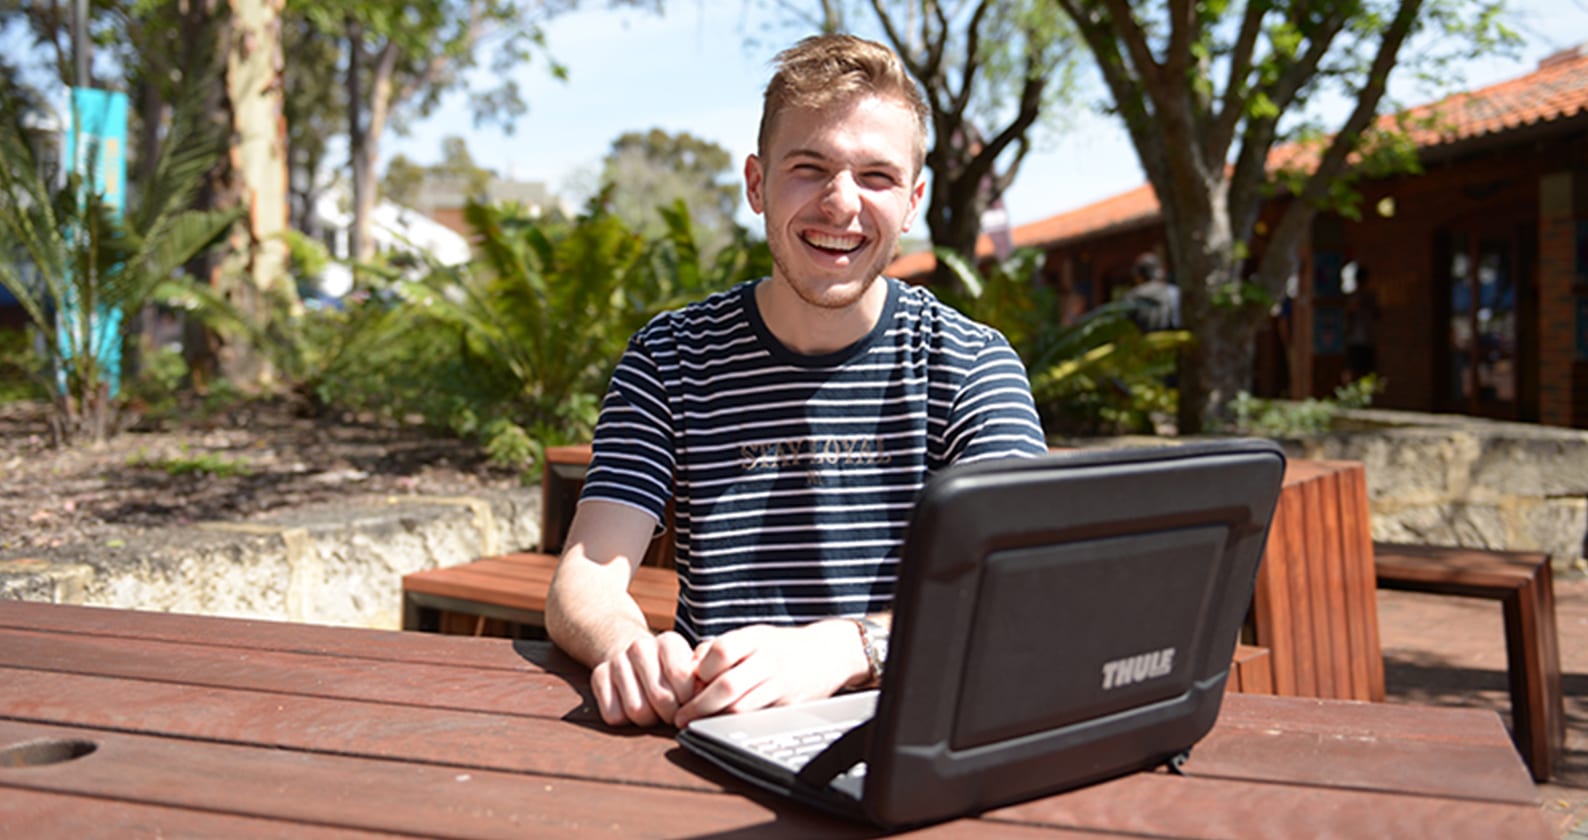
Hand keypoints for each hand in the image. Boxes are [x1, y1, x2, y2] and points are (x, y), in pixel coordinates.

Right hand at [589, 631, 697, 726]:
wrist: (626, 648)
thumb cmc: (666, 666)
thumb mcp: (690, 666)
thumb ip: (703, 681)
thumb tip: (711, 699)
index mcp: (668, 642)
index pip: (682, 678)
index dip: (690, 700)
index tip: (691, 705)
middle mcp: (640, 647)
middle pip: (660, 698)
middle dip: (671, 715)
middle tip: (673, 715)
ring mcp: (617, 661)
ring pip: (636, 710)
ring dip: (649, 720)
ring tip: (654, 711)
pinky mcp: (598, 677)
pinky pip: (613, 715)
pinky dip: (625, 720)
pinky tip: (632, 708)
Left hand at [674, 620, 867, 728]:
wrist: (829, 654)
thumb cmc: (780, 647)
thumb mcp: (752, 636)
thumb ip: (720, 648)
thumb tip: (688, 667)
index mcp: (755, 638)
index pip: (720, 650)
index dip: (700, 669)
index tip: (690, 682)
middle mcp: (768, 660)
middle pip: (727, 685)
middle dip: (699, 705)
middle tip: (682, 718)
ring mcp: (780, 684)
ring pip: (740, 708)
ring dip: (714, 719)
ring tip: (698, 724)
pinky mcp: (789, 706)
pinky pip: (757, 719)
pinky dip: (736, 725)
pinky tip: (724, 726)